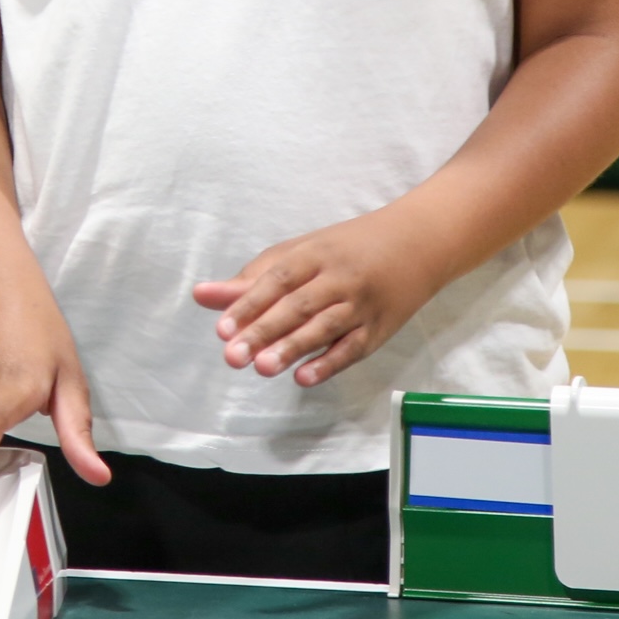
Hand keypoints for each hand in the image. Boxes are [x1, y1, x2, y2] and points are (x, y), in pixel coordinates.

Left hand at [194, 206, 445, 388]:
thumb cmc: (346, 249)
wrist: (416, 242)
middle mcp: (338, 277)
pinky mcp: (379, 328)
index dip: (248, 304)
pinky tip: (304, 376)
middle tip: (233, 356)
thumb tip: (201, 295)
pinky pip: (353, 347)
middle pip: (298, 305)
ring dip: (293, 348)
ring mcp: (361, 303)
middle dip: (264, 330)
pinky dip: (329, 363)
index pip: (277, 280)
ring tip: (262, 368)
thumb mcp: (299, 253)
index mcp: (314, 254)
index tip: (222, 328)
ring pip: (325, 327)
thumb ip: (251, 278)